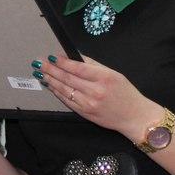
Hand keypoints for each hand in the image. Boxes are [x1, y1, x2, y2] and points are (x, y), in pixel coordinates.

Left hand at [32, 54, 154, 140]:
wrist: (134, 117)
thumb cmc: (126, 93)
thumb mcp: (114, 74)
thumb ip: (93, 65)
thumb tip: (74, 56)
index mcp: (105, 78)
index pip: (78, 68)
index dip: (63, 62)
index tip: (52, 56)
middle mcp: (96, 91)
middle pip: (68, 79)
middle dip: (51, 70)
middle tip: (40, 63)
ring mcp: (89, 104)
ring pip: (65, 90)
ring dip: (51, 80)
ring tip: (41, 72)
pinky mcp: (85, 113)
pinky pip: (67, 101)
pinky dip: (57, 92)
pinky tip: (50, 85)